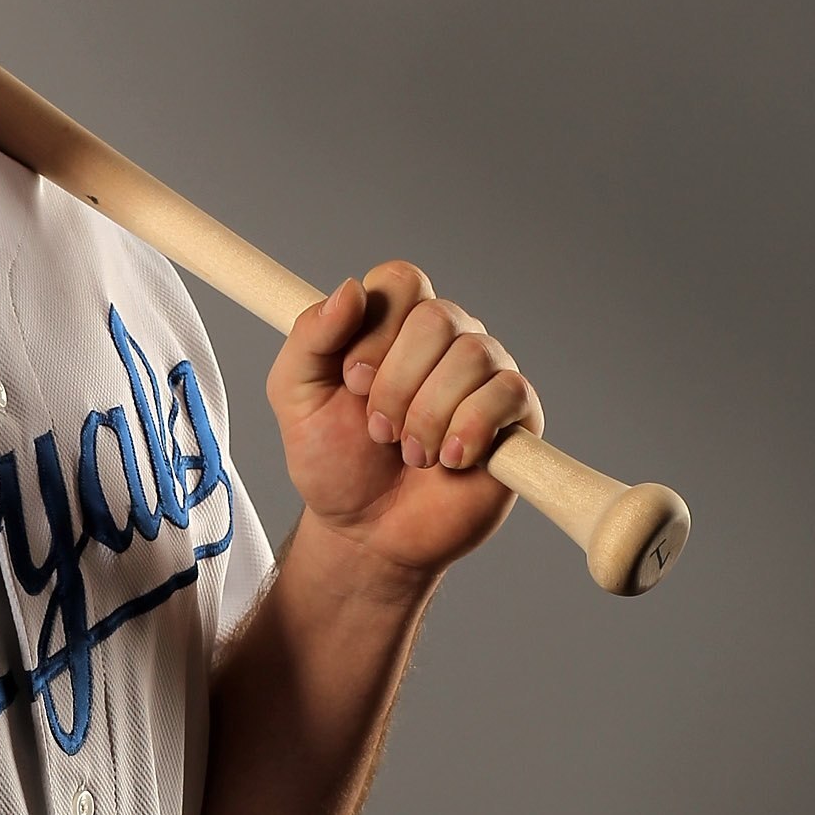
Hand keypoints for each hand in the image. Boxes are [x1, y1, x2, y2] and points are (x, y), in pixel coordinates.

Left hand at [267, 262, 542, 585]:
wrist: (366, 534)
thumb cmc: (334, 464)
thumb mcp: (296, 397)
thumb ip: (309, 337)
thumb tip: (350, 289)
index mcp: (394, 325)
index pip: (402, 280)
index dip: (375, 331)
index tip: (352, 382)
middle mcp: (445, 341)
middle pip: (437, 317)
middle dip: (396, 384)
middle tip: (378, 431)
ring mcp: (484, 375)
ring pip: (472, 355)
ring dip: (427, 416)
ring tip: (411, 454)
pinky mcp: (517, 416)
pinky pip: (508, 392)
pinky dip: (470, 429)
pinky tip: (450, 460)